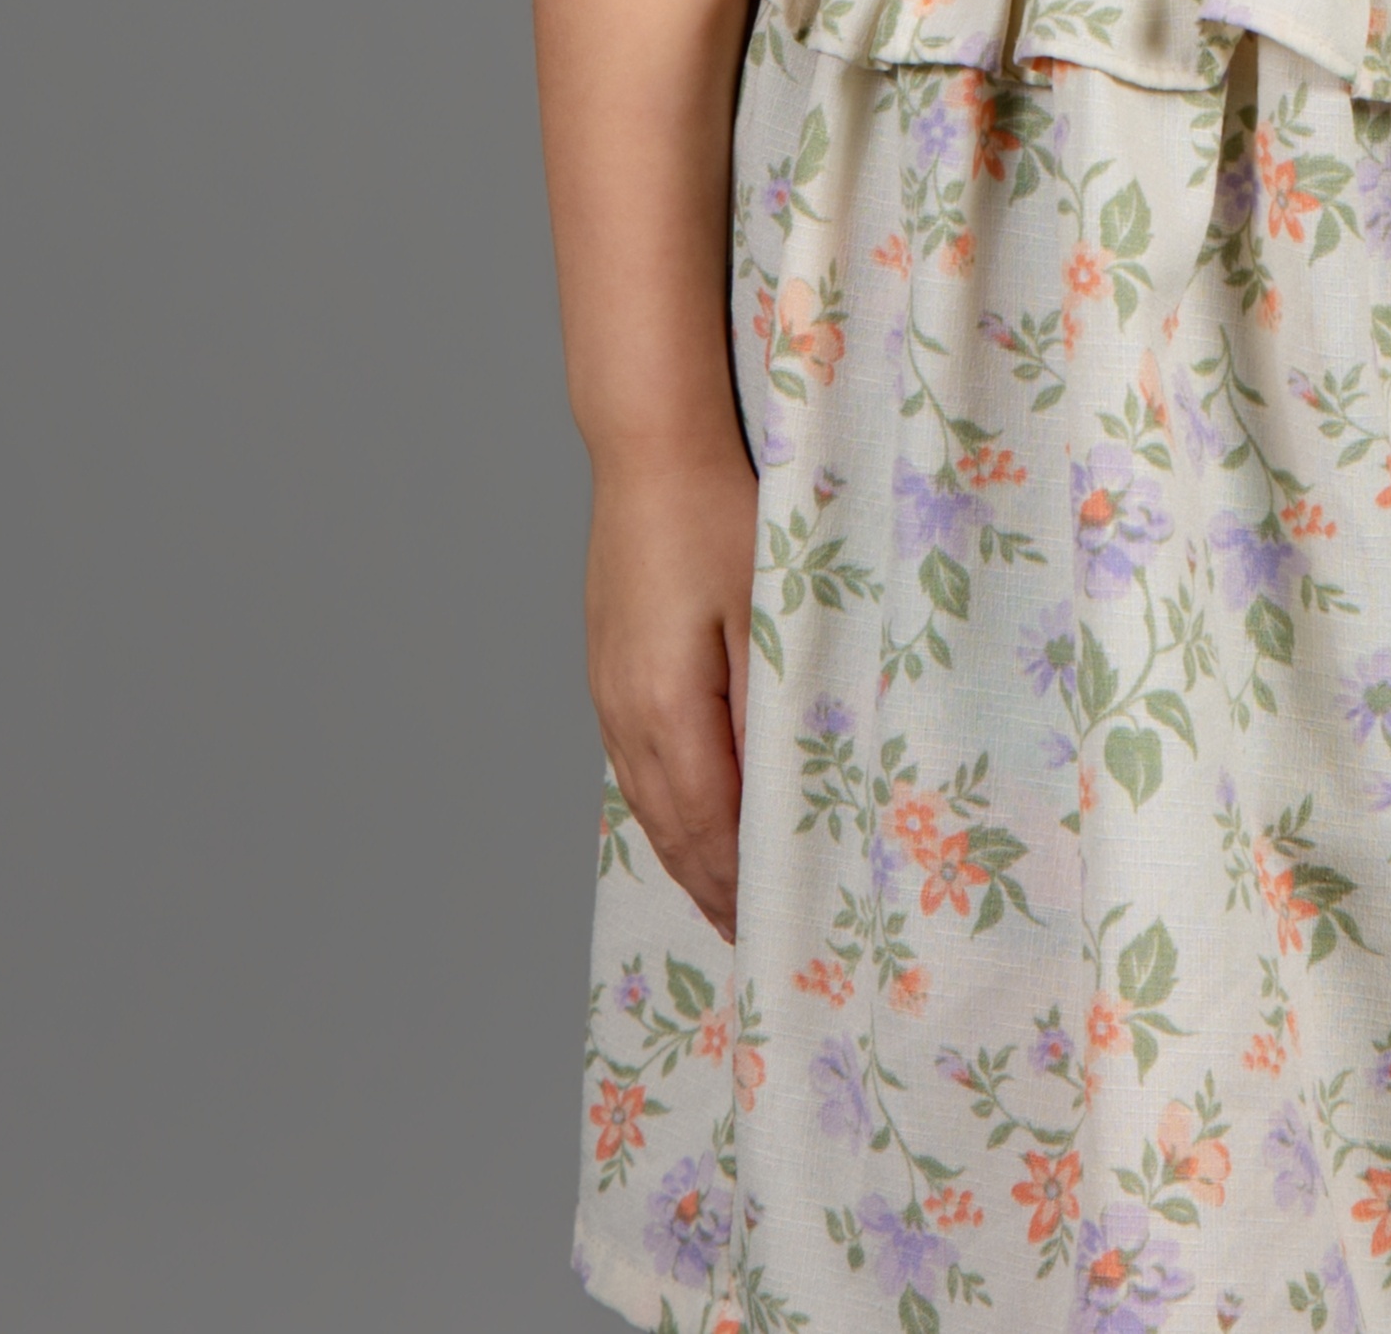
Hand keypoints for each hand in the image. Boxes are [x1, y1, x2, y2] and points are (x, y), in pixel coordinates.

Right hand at [585, 446, 757, 938]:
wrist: (647, 450)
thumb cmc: (718, 516)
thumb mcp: (764, 610)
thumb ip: (770, 707)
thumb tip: (783, 791)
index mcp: (668, 708)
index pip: (709, 827)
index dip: (741, 884)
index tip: (775, 929)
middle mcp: (627, 712)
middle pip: (671, 828)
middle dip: (713, 888)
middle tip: (753, 940)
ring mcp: (609, 691)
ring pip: (646, 803)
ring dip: (685, 857)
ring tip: (722, 899)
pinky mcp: (608, 668)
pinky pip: (633, 767)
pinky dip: (662, 811)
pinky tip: (682, 819)